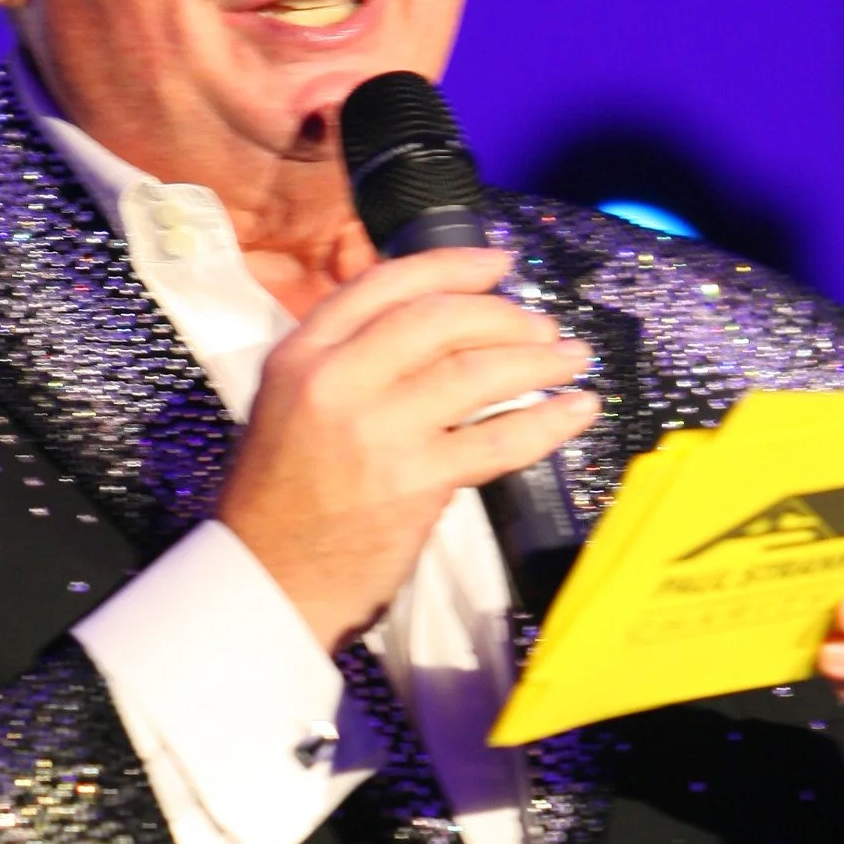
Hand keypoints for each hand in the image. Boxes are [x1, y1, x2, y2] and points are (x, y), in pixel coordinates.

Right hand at [217, 245, 599, 651]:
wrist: (267, 580)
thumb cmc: (278, 499)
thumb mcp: (287, 405)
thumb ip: (346, 360)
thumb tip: (432, 327)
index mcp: (301, 355)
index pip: (385, 285)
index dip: (452, 265)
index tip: (499, 264)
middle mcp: (336, 381)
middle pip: (439, 320)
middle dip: (504, 315)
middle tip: (542, 324)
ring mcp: (378, 431)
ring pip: (475, 373)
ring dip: (537, 361)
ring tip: (571, 359)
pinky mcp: (415, 482)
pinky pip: (497, 439)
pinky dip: (546, 422)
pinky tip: (575, 410)